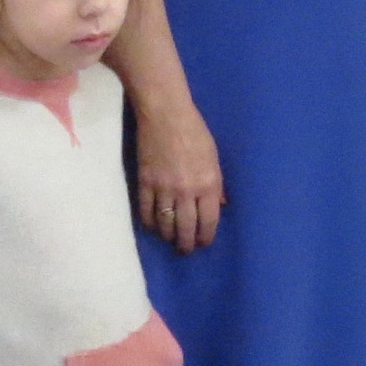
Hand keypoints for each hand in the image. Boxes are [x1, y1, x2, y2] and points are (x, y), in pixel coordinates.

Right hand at [135, 102, 223, 252]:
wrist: (166, 116)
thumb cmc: (196, 133)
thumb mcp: (214, 158)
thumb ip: (217, 184)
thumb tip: (220, 205)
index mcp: (208, 184)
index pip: (208, 221)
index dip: (206, 236)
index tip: (204, 243)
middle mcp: (187, 191)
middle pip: (186, 228)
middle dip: (187, 244)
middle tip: (186, 249)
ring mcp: (164, 189)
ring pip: (165, 225)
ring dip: (169, 237)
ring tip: (171, 241)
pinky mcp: (144, 184)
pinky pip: (146, 213)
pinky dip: (150, 224)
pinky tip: (153, 227)